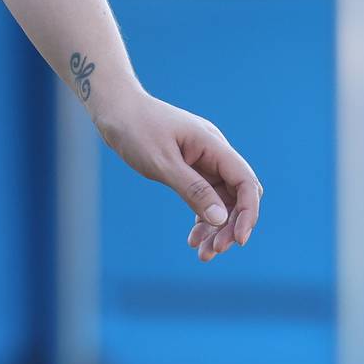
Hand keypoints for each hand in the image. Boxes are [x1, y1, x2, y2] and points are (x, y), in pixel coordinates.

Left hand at [92, 91, 262, 261]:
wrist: (114, 109)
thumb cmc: (135, 129)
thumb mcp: (162, 162)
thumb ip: (193, 190)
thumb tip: (220, 219)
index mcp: (214, 146)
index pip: (245, 183)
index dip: (248, 213)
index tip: (238, 240)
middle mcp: (215, 154)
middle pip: (239, 196)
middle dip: (231, 226)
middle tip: (214, 251)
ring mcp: (205, 162)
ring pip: (223, 202)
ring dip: (217, 228)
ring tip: (203, 254)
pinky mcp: (192, 169)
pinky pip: (206, 199)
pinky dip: (203, 219)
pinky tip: (193, 239)